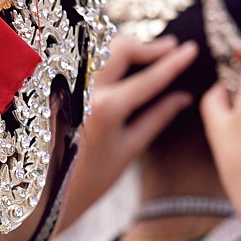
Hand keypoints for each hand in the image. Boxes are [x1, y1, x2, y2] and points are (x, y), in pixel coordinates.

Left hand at [59, 34, 196, 229]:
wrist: (49, 193)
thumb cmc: (91, 178)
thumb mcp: (130, 148)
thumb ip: (158, 116)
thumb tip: (184, 96)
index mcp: (106, 109)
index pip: (148, 78)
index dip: (173, 62)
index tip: (190, 50)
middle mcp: (83, 90)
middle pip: (121, 48)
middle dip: (147, 47)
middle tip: (169, 48)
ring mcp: (66, 86)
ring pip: (100, 49)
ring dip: (125, 49)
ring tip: (146, 57)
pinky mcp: (57, 87)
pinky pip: (85, 60)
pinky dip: (105, 57)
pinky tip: (120, 66)